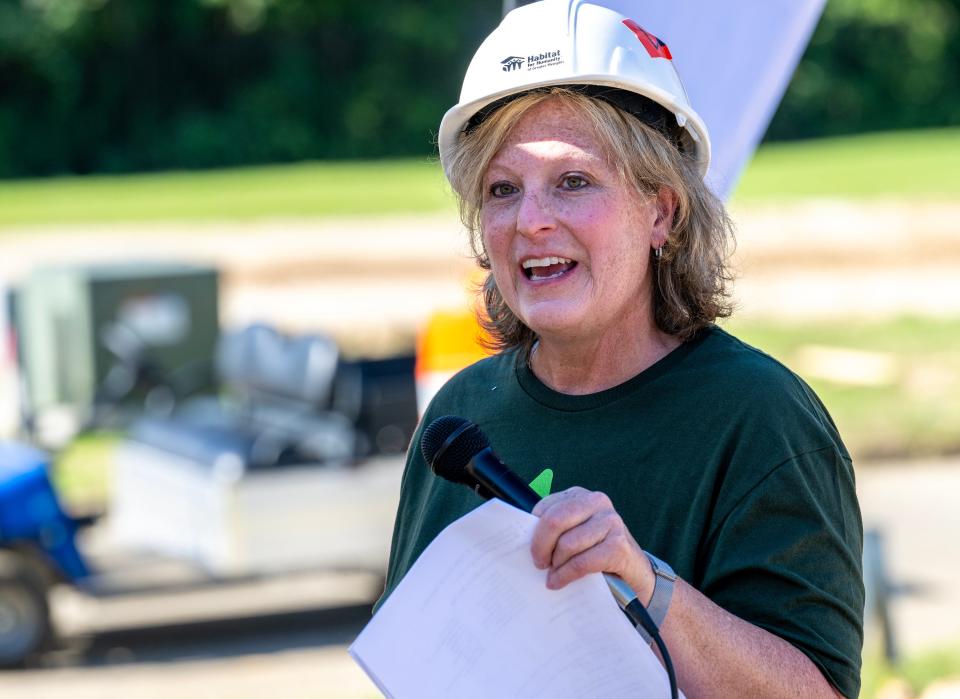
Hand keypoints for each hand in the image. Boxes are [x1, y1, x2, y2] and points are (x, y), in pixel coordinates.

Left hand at [530, 486, 654, 596]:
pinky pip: (582, 562)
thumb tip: (522, 540)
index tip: (530, 551)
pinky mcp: (619, 545)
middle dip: (540, 546)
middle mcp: (596, 502)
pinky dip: (566, 575)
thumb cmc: (595, 550)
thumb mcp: (574, 532)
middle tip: (538, 563)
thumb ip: (554, 530)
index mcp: (579, 495)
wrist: (633, 570)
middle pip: (554, 521)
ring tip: (552, 575)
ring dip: (555, 566)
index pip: (545, 508)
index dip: (533, 533)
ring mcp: (610, 522)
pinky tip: (559, 582)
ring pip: (567, 544)